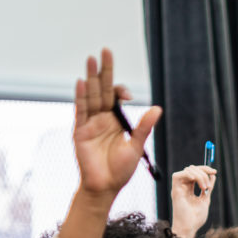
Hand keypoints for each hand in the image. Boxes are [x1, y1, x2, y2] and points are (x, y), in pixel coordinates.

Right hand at [73, 49, 161, 203]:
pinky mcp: (80, 131)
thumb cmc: (121, 170)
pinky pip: (81, 111)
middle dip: (104, 71)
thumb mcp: (136, 146)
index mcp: (116, 120)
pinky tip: (82, 82)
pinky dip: (81, 97)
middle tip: (105, 51)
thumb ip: (144, 126)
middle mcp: (102, 118)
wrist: (105, 186)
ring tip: (90, 59)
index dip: (120, 90)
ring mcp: (90, 123)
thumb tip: (157, 108)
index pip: (116, 96)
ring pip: (90, 95)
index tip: (128, 95)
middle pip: (102, 89)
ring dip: (91, 78)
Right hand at [171, 165, 217, 237]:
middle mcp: (183, 187)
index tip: (214, 172)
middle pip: (192, 169)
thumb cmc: (196, 218)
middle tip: (209, 186)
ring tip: (205, 188)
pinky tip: (197, 182)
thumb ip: (208, 188)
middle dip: (203, 171)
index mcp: (189, 189)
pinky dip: (189, 175)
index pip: (195, 173)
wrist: (189, 227)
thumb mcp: (205, 199)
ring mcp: (179, 188)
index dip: (205, 170)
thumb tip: (213, 176)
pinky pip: (178, 175)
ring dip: (199, 176)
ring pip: (187, 170)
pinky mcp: (175, 190)